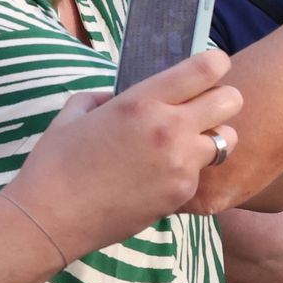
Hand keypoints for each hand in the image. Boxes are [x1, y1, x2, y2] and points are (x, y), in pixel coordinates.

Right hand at [13, 49, 242, 247]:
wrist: (50, 218)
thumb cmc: (55, 164)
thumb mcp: (74, 115)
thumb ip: (103, 98)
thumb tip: (118, 96)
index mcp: (142, 102)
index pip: (206, 69)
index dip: (215, 64)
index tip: (211, 68)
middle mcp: (170, 129)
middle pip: (232, 100)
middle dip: (222, 100)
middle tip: (202, 110)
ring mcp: (181, 164)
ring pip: (225, 140)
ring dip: (212, 138)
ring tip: (184, 145)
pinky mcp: (183, 193)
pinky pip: (202, 173)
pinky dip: (188, 172)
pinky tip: (159, 177)